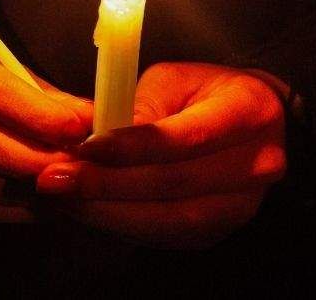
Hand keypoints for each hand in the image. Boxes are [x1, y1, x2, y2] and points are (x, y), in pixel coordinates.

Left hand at [36, 62, 285, 247]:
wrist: (250, 124)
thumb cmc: (202, 93)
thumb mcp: (172, 80)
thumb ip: (140, 108)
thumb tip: (95, 142)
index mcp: (248, 111)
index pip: (187, 138)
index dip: (132, 147)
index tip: (85, 147)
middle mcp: (256, 164)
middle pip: (175, 185)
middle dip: (109, 185)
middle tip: (58, 179)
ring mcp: (241, 205)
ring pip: (170, 219)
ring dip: (109, 213)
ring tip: (65, 199)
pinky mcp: (219, 230)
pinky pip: (166, 236)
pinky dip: (121, 226)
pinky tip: (87, 212)